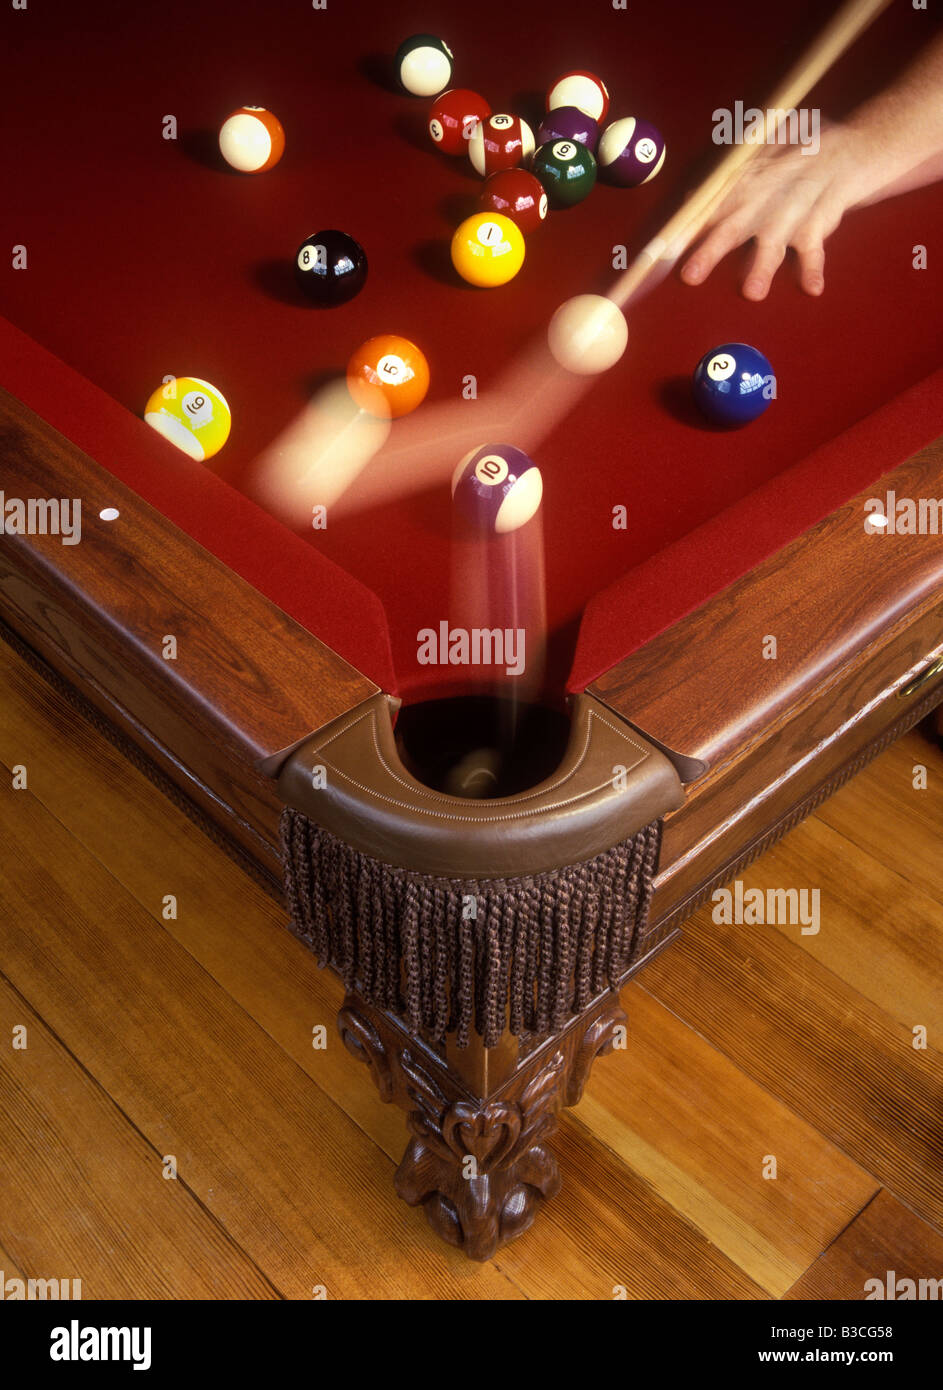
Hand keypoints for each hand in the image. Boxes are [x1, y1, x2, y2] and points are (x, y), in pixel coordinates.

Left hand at [680, 125, 872, 299]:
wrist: (852, 149)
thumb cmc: (798, 153)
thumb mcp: (762, 147)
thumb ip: (727, 173)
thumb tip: (691, 196)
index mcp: (744, 180)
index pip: (709, 205)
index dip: (688, 227)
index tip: (667, 248)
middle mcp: (763, 199)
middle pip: (731, 229)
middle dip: (710, 252)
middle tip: (691, 275)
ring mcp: (791, 213)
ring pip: (772, 244)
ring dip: (762, 267)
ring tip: (753, 292)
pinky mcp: (818, 223)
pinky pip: (815, 250)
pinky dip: (814, 268)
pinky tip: (812, 288)